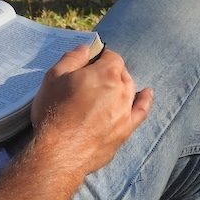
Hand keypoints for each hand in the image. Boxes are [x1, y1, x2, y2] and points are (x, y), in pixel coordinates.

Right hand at [31, 45, 152, 174]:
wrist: (59, 152)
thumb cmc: (53, 112)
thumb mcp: (53, 78)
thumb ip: (72, 58)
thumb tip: (85, 48)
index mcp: (105, 72)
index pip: (111, 56)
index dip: (100, 57)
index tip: (89, 63)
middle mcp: (122, 89)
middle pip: (121, 72)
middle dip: (109, 71)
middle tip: (91, 78)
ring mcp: (126, 110)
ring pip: (130, 90)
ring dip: (120, 84)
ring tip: (108, 87)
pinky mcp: (126, 130)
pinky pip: (141, 111)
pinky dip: (145, 100)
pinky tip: (147, 94)